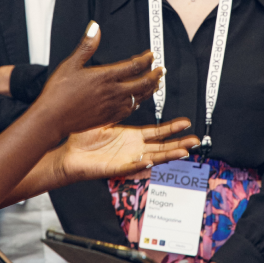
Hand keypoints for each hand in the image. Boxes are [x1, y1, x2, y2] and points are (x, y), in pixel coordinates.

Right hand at [37, 22, 162, 141]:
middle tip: (161, 70)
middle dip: (155, 75)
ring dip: (150, 90)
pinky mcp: (108, 118)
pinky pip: (130, 110)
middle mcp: (112, 92)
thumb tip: (95, 28)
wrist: (53, 118)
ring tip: (155, 84)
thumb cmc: (58, 92)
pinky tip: (138, 102)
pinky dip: (138, 103)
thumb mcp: (71, 64)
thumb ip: (87, 46)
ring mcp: (112, 106)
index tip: (151, 55)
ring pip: (139, 97)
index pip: (133, 66)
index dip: (146, 60)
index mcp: (105, 76)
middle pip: (142, 83)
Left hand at [59, 118, 197, 184]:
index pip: (156, 132)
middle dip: (178, 143)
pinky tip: (152, 159)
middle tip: (194, 140)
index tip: (186, 123)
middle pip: (161, 146)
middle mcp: (133, 148)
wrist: (69, 154)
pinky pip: (132, 166)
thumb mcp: (104, 119)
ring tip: (183, 151)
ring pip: (152, 158)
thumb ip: (118, 109)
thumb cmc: (83, 138)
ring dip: (167, 155)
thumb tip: (128, 94)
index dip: (171, 128)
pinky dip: (142, 164)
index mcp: (131, 136)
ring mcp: (127, 159)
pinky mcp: (117, 168)